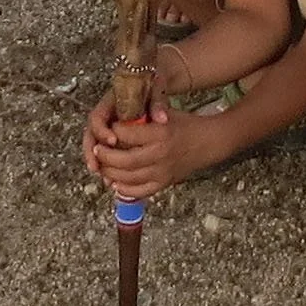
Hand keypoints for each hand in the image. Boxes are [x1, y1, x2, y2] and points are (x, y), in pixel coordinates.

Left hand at [83, 94, 208, 201]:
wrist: (207, 142)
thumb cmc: (186, 124)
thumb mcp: (165, 114)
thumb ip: (143, 118)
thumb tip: (119, 121)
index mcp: (160, 132)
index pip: (128, 134)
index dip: (113, 131)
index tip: (107, 128)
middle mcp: (160, 154)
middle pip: (125, 160)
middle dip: (106, 156)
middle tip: (97, 150)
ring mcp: (162, 171)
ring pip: (129, 178)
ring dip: (111, 174)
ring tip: (102, 166)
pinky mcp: (164, 183)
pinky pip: (140, 191)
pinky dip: (125, 190)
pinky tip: (115, 183)